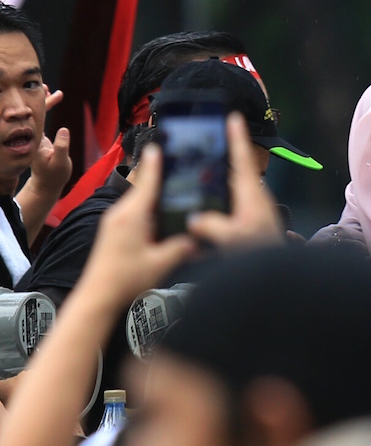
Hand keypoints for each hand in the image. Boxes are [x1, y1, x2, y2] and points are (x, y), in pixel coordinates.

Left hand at [29, 85, 71, 198]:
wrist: (47, 184)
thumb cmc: (55, 174)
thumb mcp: (60, 162)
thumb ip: (61, 146)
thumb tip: (64, 129)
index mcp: (35, 139)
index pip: (38, 116)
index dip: (43, 104)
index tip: (47, 93)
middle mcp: (33, 136)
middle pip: (35, 113)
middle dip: (41, 99)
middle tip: (45, 86)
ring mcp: (36, 136)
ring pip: (38, 115)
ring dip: (44, 103)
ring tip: (48, 90)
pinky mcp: (41, 138)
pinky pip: (41, 120)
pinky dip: (46, 110)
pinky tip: (49, 104)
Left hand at [79, 144, 195, 304]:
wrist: (97, 298)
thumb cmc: (123, 281)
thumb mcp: (161, 264)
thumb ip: (183, 248)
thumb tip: (198, 239)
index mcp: (132, 217)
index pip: (147, 183)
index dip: (155, 164)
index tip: (158, 147)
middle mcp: (120, 215)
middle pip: (145, 192)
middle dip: (161, 183)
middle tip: (178, 173)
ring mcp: (114, 224)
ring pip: (140, 205)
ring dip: (155, 201)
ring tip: (174, 200)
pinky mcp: (113, 233)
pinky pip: (134, 215)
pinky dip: (148, 214)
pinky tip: (160, 224)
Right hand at [188, 113, 284, 246]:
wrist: (281, 273)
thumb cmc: (264, 255)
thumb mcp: (233, 239)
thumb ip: (211, 226)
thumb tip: (194, 220)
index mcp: (252, 195)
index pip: (243, 159)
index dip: (237, 138)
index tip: (234, 118)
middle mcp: (255, 199)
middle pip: (235, 173)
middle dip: (220, 162)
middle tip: (205, 150)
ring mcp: (254, 212)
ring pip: (231, 193)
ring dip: (218, 187)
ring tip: (198, 180)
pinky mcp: (251, 225)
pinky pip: (231, 210)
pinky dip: (219, 206)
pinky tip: (204, 217)